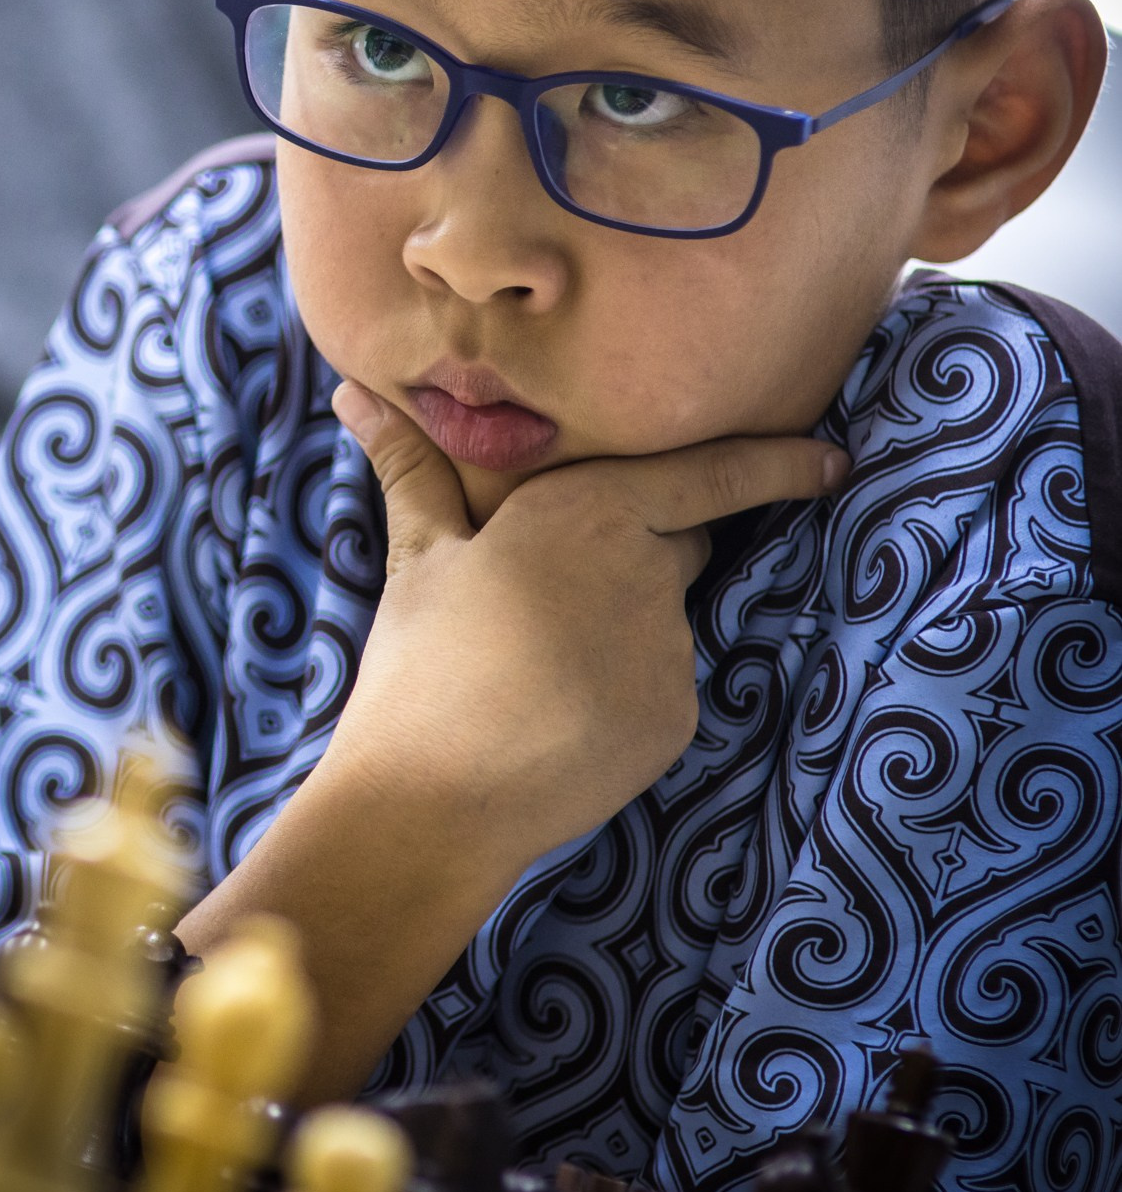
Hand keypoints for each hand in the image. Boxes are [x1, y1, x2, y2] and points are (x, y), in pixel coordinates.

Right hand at [323, 382, 847, 871]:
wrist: (430, 798)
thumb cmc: (419, 661)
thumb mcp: (419, 554)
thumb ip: (411, 467)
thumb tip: (355, 393)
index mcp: (587, 506)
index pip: (712, 474)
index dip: (781, 463)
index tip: (837, 459)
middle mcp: (647, 566)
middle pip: (681, 542)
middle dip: (642, 553)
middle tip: (554, 599)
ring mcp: (670, 646)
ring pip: (665, 620)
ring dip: (622, 629)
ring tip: (533, 670)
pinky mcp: (678, 716)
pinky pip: (663, 687)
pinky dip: (625, 693)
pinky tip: (559, 716)